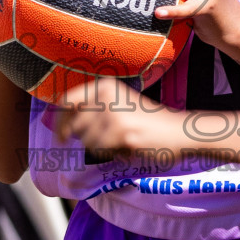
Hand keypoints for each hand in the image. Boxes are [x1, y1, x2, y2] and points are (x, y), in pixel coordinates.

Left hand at [54, 78, 187, 159]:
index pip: (67, 102)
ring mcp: (113, 112)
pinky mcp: (121, 131)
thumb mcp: (119, 107)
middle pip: (76, 125)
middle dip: (88, 139)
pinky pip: (101, 151)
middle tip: (113, 140)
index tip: (60, 138)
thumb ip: (93, 112)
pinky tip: (129, 147)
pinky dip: (112, 154)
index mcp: (105, 85)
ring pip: (87, 141)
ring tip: (124, 141)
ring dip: (102, 148)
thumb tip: (62, 128)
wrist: (180, 132)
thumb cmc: (149, 124)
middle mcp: (106, 94)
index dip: (59, 122)